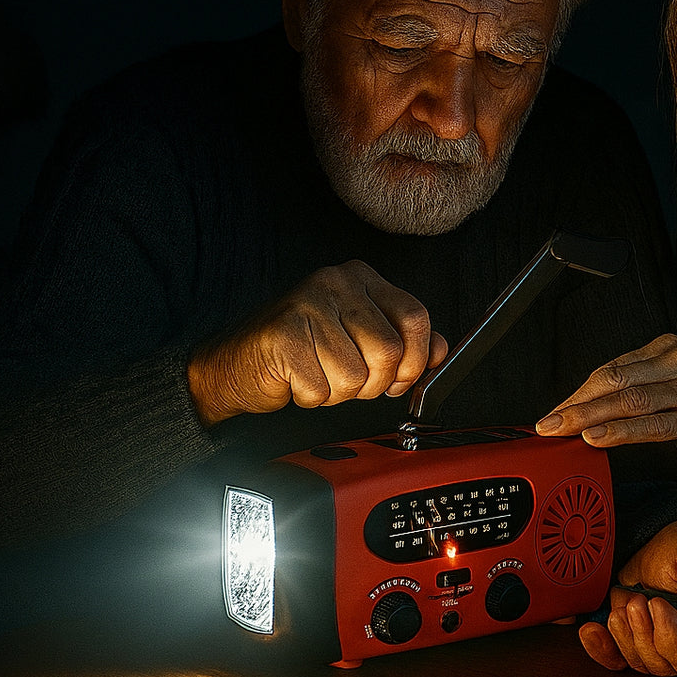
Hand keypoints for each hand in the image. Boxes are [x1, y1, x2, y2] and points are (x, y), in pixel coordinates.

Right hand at [186, 260, 447, 424]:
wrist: (236, 365)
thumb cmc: (302, 352)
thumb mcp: (361, 340)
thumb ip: (404, 341)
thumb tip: (440, 350)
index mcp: (361, 278)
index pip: (415, 316)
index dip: (416, 358)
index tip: (401, 377)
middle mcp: (336, 282)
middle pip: (389, 351)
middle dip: (374, 383)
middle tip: (350, 381)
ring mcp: (308, 304)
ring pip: (357, 375)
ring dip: (339, 392)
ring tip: (319, 375)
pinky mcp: (283, 334)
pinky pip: (322, 387)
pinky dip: (313, 397)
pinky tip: (297, 380)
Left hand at [536, 334, 676, 461]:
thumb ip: (651, 385)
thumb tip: (604, 405)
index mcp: (671, 348)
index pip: (612, 369)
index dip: (578, 391)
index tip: (555, 411)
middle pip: (613, 381)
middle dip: (573, 403)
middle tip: (544, 423)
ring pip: (629, 401)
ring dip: (588, 416)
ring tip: (560, 430)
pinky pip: (656, 424)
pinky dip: (622, 431)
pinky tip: (598, 438)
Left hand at [579, 520, 676, 676]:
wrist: (663, 539)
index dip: (672, 639)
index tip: (656, 603)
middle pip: (663, 666)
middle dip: (643, 635)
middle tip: (637, 600)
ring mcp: (660, 646)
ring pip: (639, 663)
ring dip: (624, 635)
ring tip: (626, 602)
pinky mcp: (635, 640)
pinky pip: (616, 659)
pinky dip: (600, 648)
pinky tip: (591, 631)